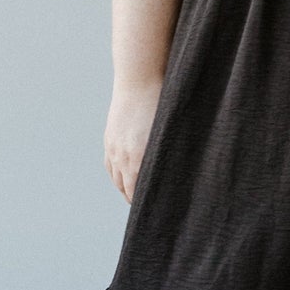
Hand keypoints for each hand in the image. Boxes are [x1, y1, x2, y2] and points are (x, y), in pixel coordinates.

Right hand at [104, 79, 162, 204]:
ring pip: (116, 178)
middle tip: (150, 209)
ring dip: (125, 189)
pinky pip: (110, 165)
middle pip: (126, 188)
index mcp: (138, 157)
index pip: (139, 191)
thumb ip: (170, 154)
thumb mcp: (171, 131)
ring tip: (136, 198)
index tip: (159, 211)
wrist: (139, 79)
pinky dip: (117, 176)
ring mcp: (113, 147)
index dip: (148, 203)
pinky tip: (124, 179)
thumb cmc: (162, 102)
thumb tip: (179, 171)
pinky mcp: (110, 138)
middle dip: (136, 200)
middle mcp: (122, 155)